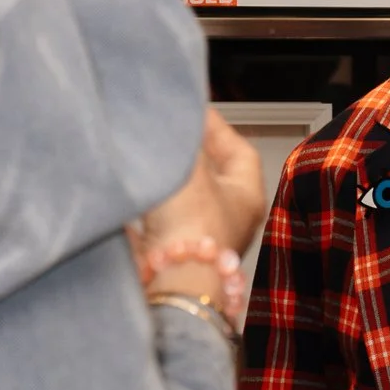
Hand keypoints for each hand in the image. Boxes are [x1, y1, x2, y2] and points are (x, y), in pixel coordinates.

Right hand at [141, 107, 265, 259]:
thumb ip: (185, 142)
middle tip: (173, 130)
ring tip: (155, 153)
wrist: (171, 279)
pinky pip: (171, 218)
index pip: (240, 151)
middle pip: (217, 175)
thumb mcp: (191, 169)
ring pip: (193, 197)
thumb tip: (178, 117)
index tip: (195, 110)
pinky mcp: (179, 251)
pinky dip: (158, 200)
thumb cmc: (192, 225)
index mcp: (248, 196)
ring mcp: (206, 237)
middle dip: (195, 152)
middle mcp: (233, 218)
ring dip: (175, 176)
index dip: (218, 128)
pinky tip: (141, 187)